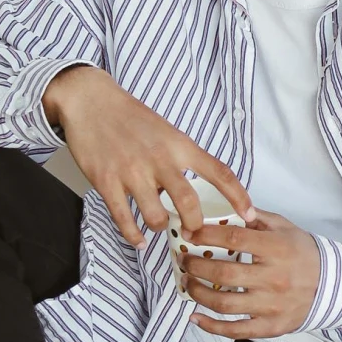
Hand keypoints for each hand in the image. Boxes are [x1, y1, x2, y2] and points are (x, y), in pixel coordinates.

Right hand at [42, 65, 251, 246]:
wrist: (91, 102)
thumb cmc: (131, 117)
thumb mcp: (166, 131)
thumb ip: (181, 159)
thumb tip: (190, 193)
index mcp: (179, 145)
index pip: (219, 172)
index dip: (238, 196)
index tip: (249, 214)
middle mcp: (159, 159)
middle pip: (188, 203)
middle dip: (195, 225)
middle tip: (193, 232)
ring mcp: (132, 172)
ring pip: (156, 216)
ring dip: (160, 227)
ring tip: (158, 224)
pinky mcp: (106, 182)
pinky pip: (124, 219)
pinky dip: (133, 235)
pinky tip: (139, 240)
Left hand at [180, 210, 321, 338]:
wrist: (333, 286)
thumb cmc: (304, 254)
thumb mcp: (285, 228)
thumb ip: (257, 217)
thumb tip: (228, 208)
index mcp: (276, 249)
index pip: (234, 239)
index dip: (206, 236)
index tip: (189, 234)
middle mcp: (273, 278)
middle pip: (223, 274)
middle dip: (195, 267)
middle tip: (184, 261)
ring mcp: (271, 305)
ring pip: (224, 304)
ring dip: (198, 294)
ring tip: (187, 284)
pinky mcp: (270, 326)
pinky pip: (235, 330)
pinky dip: (211, 326)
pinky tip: (195, 317)